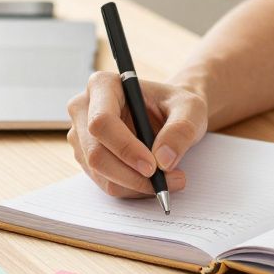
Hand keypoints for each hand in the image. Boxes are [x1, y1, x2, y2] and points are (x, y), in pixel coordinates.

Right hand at [66, 71, 206, 197]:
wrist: (168, 115)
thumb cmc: (175, 105)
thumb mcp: (191, 109)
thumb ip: (181, 130)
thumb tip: (163, 160)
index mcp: (103, 85)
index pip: (102, 122)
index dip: (125, 148)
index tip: (153, 166)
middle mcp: (84, 108)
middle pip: (96, 153)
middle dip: (131, 175)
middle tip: (165, 182)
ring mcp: (81, 135)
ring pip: (100, 173)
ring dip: (135, 185)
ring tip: (169, 181)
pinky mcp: (87, 157)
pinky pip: (106, 182)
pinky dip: (132, 188)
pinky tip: (153, 181)